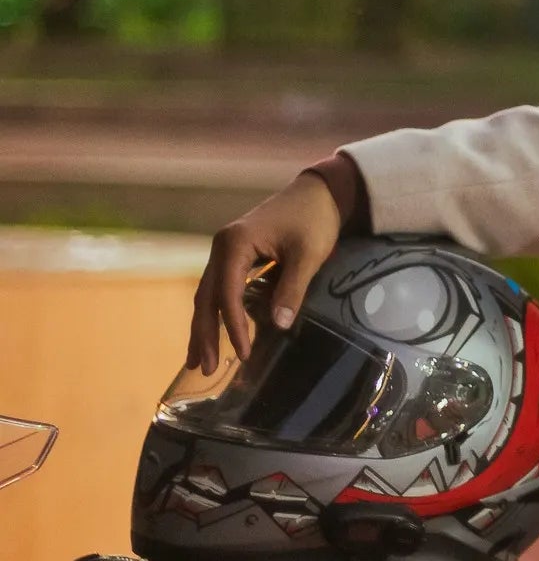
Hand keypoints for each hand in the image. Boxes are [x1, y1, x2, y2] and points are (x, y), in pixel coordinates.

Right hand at [189, 171, 341, 373]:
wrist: (318, 193)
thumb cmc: (313, 220)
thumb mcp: (307, 255)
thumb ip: (292, 289)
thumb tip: (279, 325)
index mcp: (235, 243)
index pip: (227, 292)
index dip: (233, 325)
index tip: (243, 352)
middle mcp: (222, 247)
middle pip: (206, 296)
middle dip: (204, 333)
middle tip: (204, 367)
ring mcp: (225, 251)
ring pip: (208, 295)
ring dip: (203, 327)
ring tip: (197, 361)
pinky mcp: (235, 257)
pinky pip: (219, 289)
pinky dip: (215, 313)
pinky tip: (213, 336)